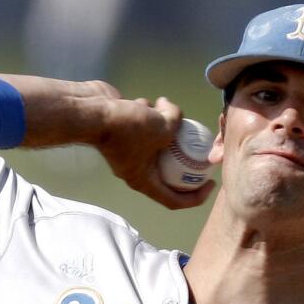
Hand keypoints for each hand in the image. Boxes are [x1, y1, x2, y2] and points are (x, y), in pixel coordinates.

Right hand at [96, 94, 214, 209]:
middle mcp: (136, 170)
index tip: (211, 183)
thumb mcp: (163, 127)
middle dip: (184, 155)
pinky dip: (148, 114)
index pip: (174, 200)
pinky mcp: (124, 132)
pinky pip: (144, 125)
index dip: (196, 197)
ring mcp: (128, 151)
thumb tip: (177, 115)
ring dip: (164, 124)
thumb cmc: (126, 128)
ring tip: (164, 109)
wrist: (91, 111)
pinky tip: (145, 103)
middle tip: (200, 145)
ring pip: (157, 141)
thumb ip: (177, 122)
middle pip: (168, 170)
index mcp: (144, 181)